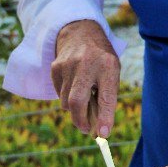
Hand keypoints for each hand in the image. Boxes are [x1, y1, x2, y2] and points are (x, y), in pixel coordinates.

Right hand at [51, 19, 119, 136]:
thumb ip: (106, 97)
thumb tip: (99, 129)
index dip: (105, 117)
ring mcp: (68, 65)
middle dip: (80, 121)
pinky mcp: (55, 67)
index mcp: (107, 65)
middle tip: (86, 128)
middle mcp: (86, 64)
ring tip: (83, 97)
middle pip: (77, 101)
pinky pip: (58, 93)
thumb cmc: (101, 60)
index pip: (106, 96)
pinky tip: (74, 84)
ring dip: (74, 108)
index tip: (104, 134)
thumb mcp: (112, 72)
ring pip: (66, 101)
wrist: (81, 32)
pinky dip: (66, 96)